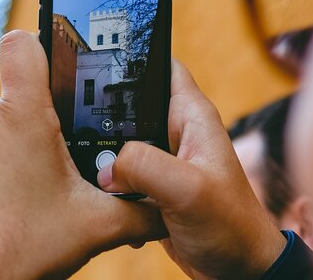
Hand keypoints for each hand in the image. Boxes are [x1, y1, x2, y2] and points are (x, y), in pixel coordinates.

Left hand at [0, 31, 164, 279]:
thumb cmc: (19, 245)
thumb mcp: (93, 226)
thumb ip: (137, 211)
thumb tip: (166, 211)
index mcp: (23, 116)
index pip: (22, 43)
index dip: (42, 44)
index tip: (59, 69)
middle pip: (22, 100)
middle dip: (44, 127)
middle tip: (61, 166)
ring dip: (16, 153)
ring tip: (31, 196)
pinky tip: (3, 208)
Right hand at [97, 60, 286, 279]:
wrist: (237, 270)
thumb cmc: (232, 226)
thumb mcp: (188, 189)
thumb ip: (145, 166)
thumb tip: (107, 166)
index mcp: (192, 117)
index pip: (162, 67)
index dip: (135, 56)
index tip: (98, 53)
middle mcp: (176, 132)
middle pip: (131, 105)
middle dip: (104, 113)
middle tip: (76, 122)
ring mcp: (163, 160)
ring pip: (121, 142)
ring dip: (105, 155)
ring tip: (91, 166)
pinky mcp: (152, 186)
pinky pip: (121, 174)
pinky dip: (110, 184)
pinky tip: (107, 197)